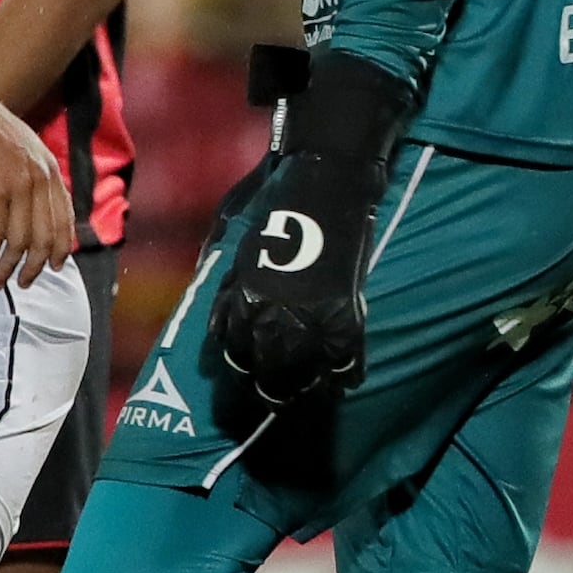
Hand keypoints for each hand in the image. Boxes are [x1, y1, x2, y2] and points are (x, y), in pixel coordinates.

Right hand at [0, 97, 75, 288]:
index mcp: (51, 170)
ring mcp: (18, 188)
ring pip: (21, 242)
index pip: (64, 219)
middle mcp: (40, 181)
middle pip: (46, 237)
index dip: (61, 247)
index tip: (56, 265)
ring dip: (9, 268)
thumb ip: (35, 175)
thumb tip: (34, 204)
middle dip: (37, 266)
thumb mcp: (27, 148)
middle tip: (24, 282)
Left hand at [209, 53, 412, 408]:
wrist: (326, 180)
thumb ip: (230, 291)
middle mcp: (275, 315)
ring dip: (308, 384)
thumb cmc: (277, 208)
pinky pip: (348, 359)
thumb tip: (224, 330)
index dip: (245, 362)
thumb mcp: (238, 249)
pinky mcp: (347, 313)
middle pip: (270, 372)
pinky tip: (345, 376)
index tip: (254, 368)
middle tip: (280, 391)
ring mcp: (313, 317)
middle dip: (273, 385)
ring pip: (307, 373)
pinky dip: (347, 372)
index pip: (237, 352)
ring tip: (312, 388)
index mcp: (245, 300)